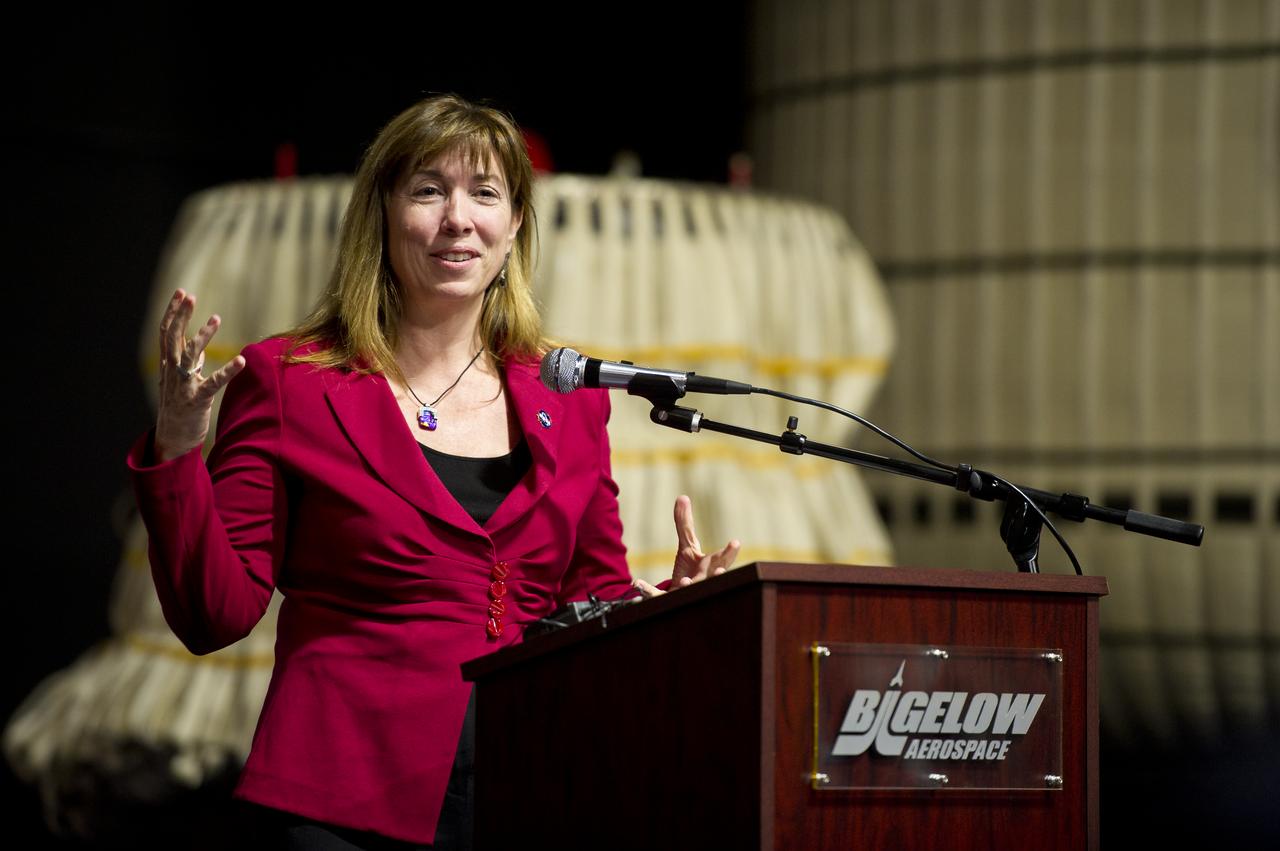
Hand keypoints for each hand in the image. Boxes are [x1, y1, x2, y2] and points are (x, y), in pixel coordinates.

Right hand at [154, 289, 244, 461]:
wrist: (172, 441)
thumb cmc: (179, 409)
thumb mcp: (180, 383)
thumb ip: (187, 365)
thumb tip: (196, 350)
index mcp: (169, 366)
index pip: (167, 333)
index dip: (173, 312)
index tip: (181, 292)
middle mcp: (172, 373)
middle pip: (173, 338)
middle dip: (180, 315)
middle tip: (189, 295)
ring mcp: (183, 386)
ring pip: (190, 356)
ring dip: (202, 336)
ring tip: (216, 318)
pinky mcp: (197, 401)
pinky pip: (213, 384)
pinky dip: (227, 372)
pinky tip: (241, 361)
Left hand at [633, 495, 739, 597]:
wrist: (680, 598)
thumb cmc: (690, 570)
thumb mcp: (686, 546)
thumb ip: (685, 525)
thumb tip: (682, 497)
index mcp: (708, 566)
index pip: (722, 558)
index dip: (729, 552)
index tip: (735, 542)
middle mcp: (702, 581)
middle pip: (712, 578)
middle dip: (717, 575)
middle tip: (720, 571)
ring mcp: (687, 593)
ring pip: (690, 591)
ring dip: (688, 586)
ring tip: (684, 582)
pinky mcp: (668, 601)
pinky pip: (657, 596)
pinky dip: (647, 590)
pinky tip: (638, 583)